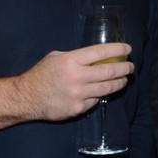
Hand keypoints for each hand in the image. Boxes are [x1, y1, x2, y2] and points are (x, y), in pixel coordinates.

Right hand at [17, 43, 133, 120]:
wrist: (27, 98)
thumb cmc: (42, 74)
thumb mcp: (56, 57)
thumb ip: (76, 57)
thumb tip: (96, 57)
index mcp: (71, 61)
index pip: (101, 53)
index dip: (117, 50)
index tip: (127, 49)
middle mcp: (77, 77)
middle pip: (109, 72)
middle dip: (124, 68)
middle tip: (130, 66)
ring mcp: (78, 94)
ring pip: (107, 89)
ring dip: (119, 83)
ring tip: (124, 79)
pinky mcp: (78, 108)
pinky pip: (95, 101)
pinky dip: (100, 96)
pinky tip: (101, 92)